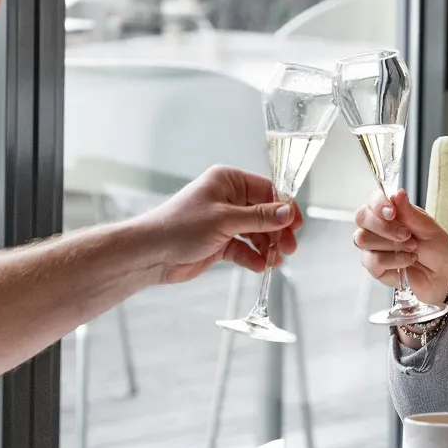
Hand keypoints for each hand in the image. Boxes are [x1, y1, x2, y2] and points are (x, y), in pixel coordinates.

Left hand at [135, 166, 302, 284]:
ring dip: (267, 246)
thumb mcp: (225, 220)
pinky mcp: (219, 242)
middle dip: (277, 231)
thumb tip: (288, 213)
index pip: (266, 190)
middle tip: (288, 248)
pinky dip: (253, 257)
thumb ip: (259, 218)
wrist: (150, 254)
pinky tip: (260, 266)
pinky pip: (244, 248)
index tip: (296, 225)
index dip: (284, 207)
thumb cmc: (181, 227)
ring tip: (275, 261)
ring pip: (256, 232)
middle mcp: (228, 198)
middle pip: (264, 213)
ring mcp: (224, 221)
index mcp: (228, 181)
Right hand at [352, 189, 447, 305]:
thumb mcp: (429, 228)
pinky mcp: (372, 266)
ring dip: (391, 244)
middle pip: (361, 217)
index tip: (393, 212)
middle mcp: (376, 227)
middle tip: (407, 234)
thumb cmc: (434, 248)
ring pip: (364, 239)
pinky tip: (408, 260)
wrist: (439, 275)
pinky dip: (394, 260)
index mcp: (390, 212)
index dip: (379, 204)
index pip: (373, 200)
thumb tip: (398, 193)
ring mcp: (371, 247)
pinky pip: (373, 260)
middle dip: (384, 226)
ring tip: (412, 248)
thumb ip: (411, 213)